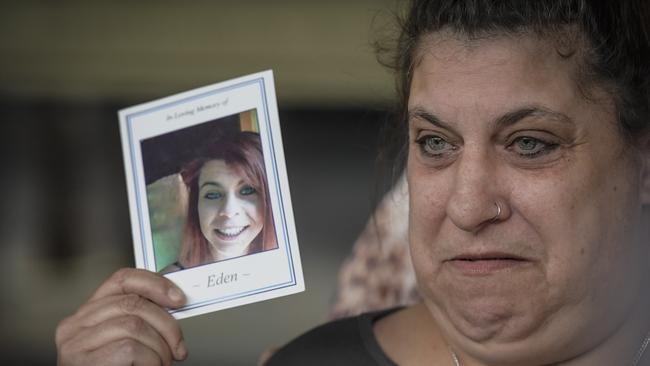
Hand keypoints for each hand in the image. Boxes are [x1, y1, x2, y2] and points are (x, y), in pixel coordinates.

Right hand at [55, 268, 187, 365]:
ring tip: (161, 364)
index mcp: (88, 315)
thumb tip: (175, 301)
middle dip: (167, 325)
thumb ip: (140, 321)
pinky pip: (130, 349)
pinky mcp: (82, 363)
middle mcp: (75, 325)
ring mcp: (75, 345)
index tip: (179, 298)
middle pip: (134, 304)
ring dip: (159, 349)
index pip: (122, 280)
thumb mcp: (125, 342)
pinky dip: (150, 361)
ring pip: (135, 326)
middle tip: (178, 348)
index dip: (155, 283)